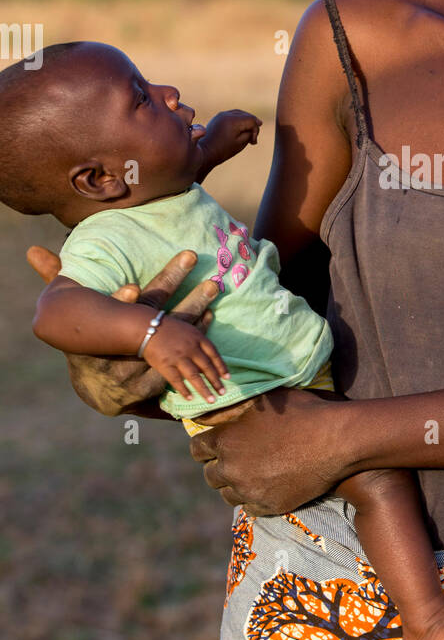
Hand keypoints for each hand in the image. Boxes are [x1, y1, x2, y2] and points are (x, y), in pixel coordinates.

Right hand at [26, 246, 218, 415]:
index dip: (121, 303)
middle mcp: (117, 356)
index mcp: (101, 334)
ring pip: (173, 349)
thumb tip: (34, 250)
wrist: (95, 389)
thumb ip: (57, 278)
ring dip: (196, 322)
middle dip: (186, 303)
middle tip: (211, 283)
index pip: (114, 313)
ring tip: (214, 300)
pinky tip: (209, 336)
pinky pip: (178, 369)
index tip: (133, 290)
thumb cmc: (87, 341)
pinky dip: (194, 353)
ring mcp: (135, 374)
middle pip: (156, 326)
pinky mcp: (151, 390)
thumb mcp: (75, 311)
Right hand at [144, 314, 228, 404]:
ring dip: (204, 390)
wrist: (147, 328)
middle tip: (223, 392)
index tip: (228, 377)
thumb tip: (211, 356)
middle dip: (216, 381)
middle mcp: (190, 348)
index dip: (222, 367)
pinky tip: (190, 398)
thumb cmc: (170, 329)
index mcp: (198, 338)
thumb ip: (200, 341)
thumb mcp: (189, 329)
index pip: (214, 354)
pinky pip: (177, 381)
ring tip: (211, 400)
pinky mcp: (166, 365)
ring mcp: (178, 358)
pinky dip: (184, 390)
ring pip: (195, 377)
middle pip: (207, 367)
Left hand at [187, 381, 351, 515]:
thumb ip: (228, 410)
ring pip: (227, 494)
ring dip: (234, 484)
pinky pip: (249, 507)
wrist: (336, 441)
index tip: (215, 444)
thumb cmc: (300, 413)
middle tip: (238, 458)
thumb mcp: (261, 402)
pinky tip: (266, 484)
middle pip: (210, 475)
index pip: (197, 449)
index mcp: (225, 440)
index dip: (205, 446)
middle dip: (220, 466)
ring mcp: (250, 491)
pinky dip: (253, 497)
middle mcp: (231, 469)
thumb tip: (202, 415)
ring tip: (252, 473)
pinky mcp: (268, 506)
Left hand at [196, 110, 261, 178]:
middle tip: (255, 135)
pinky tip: (241, 128)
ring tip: (250, 131)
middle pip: (246, 115)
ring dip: (246, 121)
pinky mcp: (218, 117)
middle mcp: (227, 114)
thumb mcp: (241, 143)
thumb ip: (250, 133)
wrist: (206, 152)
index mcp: (233, 120)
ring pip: (239, 113)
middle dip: (252, 124)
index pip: (251, 120)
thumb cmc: (223, 150)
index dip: (256, 130)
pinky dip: (239, 120)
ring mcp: (221, 114)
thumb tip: (254, 126)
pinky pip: (232, 115)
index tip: (253, 142)